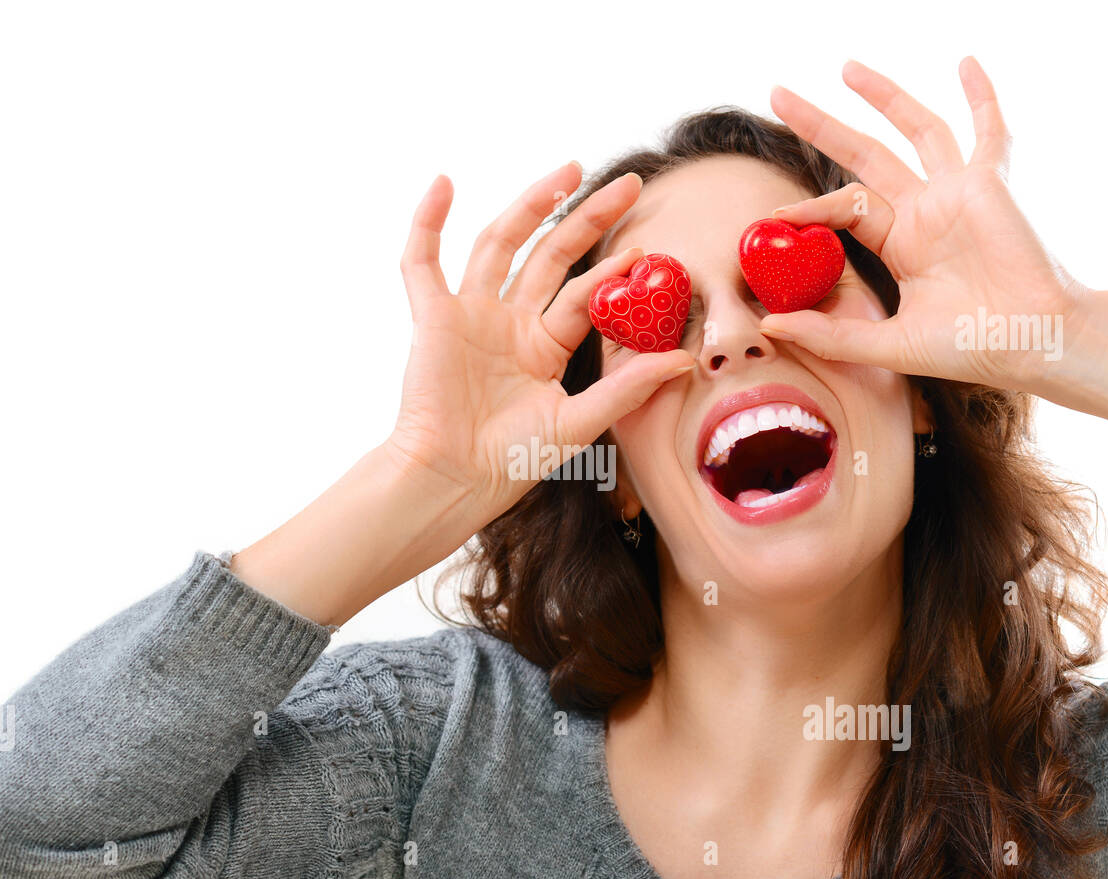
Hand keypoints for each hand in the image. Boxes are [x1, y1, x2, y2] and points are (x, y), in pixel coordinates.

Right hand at [389, 164, 693, 514]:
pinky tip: (444, 183)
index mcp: (543, 346)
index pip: (583, 295)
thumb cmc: (510, 462)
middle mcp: (509, 323)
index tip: (647, 248)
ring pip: (500, 245)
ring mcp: (470, 315)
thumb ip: (626, 389)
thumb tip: (685, 360)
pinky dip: (428, 223)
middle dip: (587, 217)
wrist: (453, 480)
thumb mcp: (577, 423)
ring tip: (566, 170)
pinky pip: (422, 262)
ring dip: (529, 204)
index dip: (613, 271)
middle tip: (630, 182)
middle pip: (550, 254)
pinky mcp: (432, 319)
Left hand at [760, 57, 1089, 392]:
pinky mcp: (989, 184)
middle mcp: (923, 212)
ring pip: (915, 129)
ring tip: (845, 68)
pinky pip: (989, 131)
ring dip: (883, 96)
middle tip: (779, 94)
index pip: (844, 208)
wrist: (1034, 342)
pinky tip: (966, 63)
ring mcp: (955, 193)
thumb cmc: (972, 347)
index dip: (809, 209)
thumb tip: (769, 327)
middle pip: (863, 155)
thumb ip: (830, 337)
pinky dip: (981, 96)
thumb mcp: (888, 345)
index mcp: (900, 245)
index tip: (774, 216)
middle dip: (821, 125)